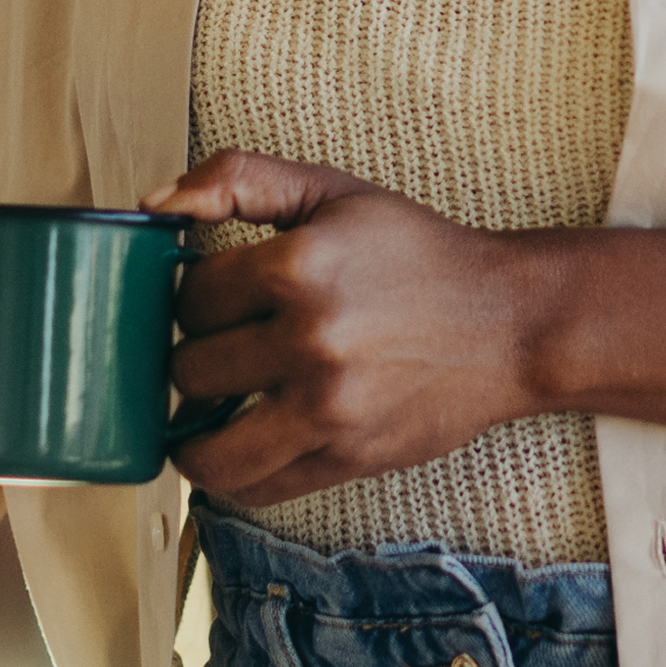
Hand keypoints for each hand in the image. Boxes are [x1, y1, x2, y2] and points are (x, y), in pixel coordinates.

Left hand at [145, 149, 536, 510]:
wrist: (509, 323)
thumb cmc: (419, 255)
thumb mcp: (332, 191)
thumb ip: (239, 178)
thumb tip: (155, 203)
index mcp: (300, 264)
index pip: (191, 297)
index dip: (194, 298)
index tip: (216, 301)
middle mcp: (311, 339)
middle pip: (192, 369)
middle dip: (198, 358)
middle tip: (222, 349)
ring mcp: (329, 407)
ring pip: (206, 448)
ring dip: (194, 433)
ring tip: (207, 413)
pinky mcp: (348, 457)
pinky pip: (256, 488)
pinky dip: (235, 473)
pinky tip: (242, 444)